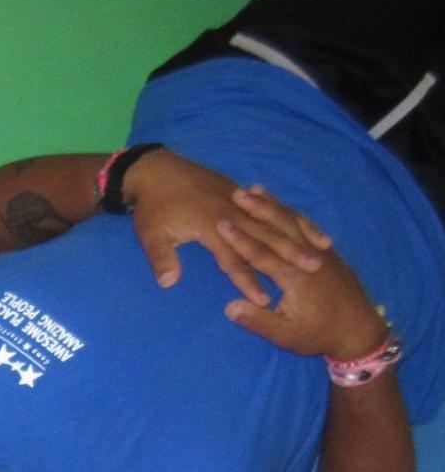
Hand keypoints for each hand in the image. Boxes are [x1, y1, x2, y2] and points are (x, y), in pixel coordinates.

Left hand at [124, 150, 330, 299]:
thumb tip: (168, 283)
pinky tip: (306, 226)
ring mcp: (238, 202)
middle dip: (289, 257)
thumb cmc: (152, 206)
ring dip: (298, 237)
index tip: (266, 301)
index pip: (234, 260)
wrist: (157, 169)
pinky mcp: (240, 195)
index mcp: (211, 226)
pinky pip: (271, 209)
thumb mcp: (150, 234)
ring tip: (322, 250)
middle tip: (314, 272)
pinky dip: (290, 218)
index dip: (249, 282)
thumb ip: (162, 258)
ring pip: (274, 222)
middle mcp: (230, 213)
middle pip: (265, 239)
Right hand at [219, 188, 388, 358]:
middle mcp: (308, 258)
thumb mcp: (285, 336)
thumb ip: (257, 320)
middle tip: (235, 193)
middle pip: (279, 228)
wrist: (361, 330)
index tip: (221, 224)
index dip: (239, 239)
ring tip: (255, 190)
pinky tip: (282, 208)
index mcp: (295, 278)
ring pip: (294, 222)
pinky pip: (307, 225)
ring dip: (273, 205)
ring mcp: (321, 252)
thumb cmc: (319, 335)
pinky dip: (291, 213)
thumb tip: (229, 306)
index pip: (261, 254)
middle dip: (256, 210)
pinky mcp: (328, 252)